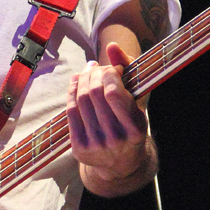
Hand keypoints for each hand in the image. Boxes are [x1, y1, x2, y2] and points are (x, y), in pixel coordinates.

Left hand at [66, 41, 152, 190]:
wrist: (121, 163)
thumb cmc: (132, 123)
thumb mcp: (138, 100)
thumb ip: (129, 69)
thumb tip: (112, 46)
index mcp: (135, 129)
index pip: (113, 93)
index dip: (109, 74)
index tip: (113, 69)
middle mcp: (115, 139)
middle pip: (94, 94)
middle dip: (94, 74)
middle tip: (97, 67)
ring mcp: (95, 146)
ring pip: (81, 101)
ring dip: (82, 79)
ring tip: (88, 71)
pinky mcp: (79, 149)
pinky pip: (70, 112)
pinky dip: (72, 92)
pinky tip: (77, 82)